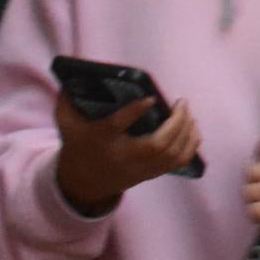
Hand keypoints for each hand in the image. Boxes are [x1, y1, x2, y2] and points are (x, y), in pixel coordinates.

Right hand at [53, 91, 201, 214]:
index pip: (116, 125)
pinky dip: (191, 145)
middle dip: (175, 123)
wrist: (83, 182)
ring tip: (187, 113)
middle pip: (156, 145)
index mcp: (101, 139)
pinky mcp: (151, 174)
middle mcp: (123, 156)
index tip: (151, 98)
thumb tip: (70, 78)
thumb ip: (67, 101)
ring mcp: (140, 168)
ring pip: (171, 155)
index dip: (134, 111)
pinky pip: (178, 162)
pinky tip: (192, 128)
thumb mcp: (67, 124)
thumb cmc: (79, 144)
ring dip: (186, 132)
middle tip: (181, 102)